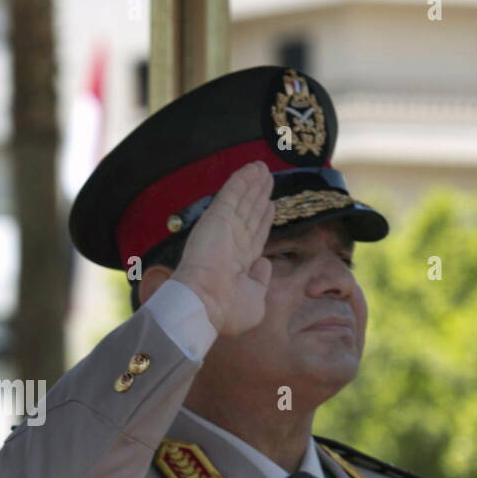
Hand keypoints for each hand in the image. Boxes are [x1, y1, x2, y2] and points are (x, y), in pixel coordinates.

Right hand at [171, 163, 275, 335]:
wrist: (205, 304)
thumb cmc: (229, 310)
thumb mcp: (255, 300)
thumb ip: (261, 280)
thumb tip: (264, 262)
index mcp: (240, 263)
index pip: (255, 235)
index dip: (263, 219)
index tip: (271, 205)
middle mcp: (233, 243)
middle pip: (250, 214)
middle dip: (259, 196)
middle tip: (268, 178)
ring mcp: (225, 229)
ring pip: (243, 200)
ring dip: (253, 183)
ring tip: (263, 167)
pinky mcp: (218, 218)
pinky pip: (232, 194)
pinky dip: (241, 180)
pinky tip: (251, 168)